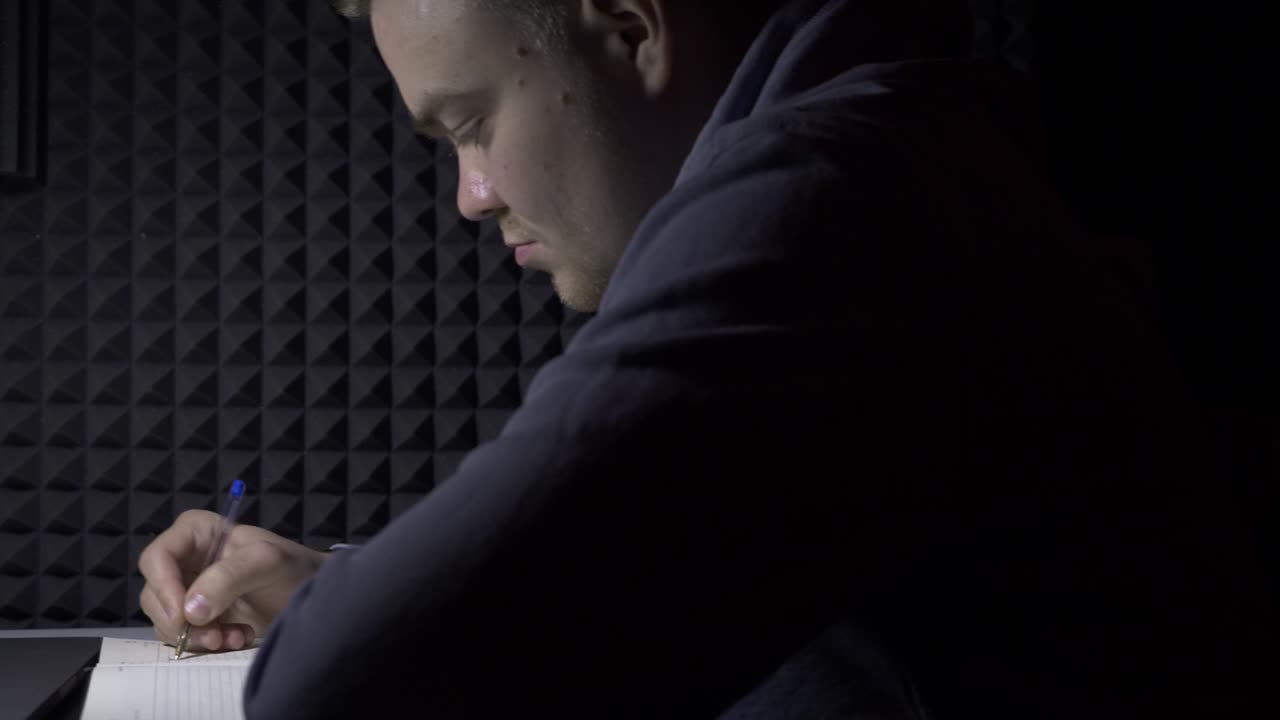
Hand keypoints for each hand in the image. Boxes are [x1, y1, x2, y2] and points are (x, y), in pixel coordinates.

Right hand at [138, 509, 327, 652]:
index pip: (157, 558)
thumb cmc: (292, 568)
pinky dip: (207, 643)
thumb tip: (190, 610)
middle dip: (181, 621)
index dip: (163, 588)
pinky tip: (239, 637)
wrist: (310, 594)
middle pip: (155, 594)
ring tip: (236, 636)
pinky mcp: (198, 616)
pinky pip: (184, 636)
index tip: (183, 616)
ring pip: (167, 620)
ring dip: (198, 636)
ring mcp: (189, 589)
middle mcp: (185, 559)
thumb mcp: (267, 562)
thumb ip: (229, 578)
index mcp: (195, 532)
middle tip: (215, 635)